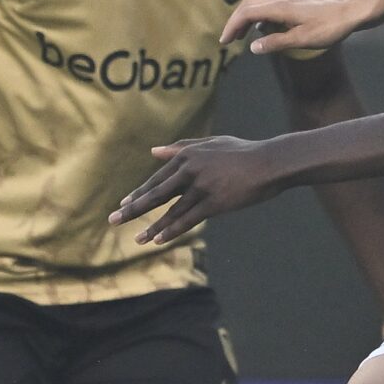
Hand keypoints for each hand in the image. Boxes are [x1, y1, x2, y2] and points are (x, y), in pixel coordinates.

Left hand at [111, 136, 278, 243]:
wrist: (269, 163)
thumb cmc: (242, 152)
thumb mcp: (211, 144)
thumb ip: (181, 147)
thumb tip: (153, 152)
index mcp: (187, 156)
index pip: (157, 179)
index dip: (139, 194)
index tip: (124, 204)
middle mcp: (190, 171)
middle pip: (156, 195)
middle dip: (133, 210)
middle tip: (113, 220)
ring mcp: (201, 188)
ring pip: (171, 212)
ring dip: (152, 227)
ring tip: (137, 239)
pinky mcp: (214, 203)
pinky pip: (188, 220)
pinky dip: (172, 231)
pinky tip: (159, 240)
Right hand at [222, 0, 374, 53]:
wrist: (354, 11)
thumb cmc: (331, 27)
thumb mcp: (302, 39)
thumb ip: (277, 42)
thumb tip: (253, 47)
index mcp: (280, 6)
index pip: (247, 12)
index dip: (232, 26)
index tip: (224, 42)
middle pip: (250, 5)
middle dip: (236, 22)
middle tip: (229, 41)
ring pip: (260, 5)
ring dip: (248, 20)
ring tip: (244, 37)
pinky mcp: (297, 1)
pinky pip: (271, 6)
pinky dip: (261, 17)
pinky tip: (266, 30)